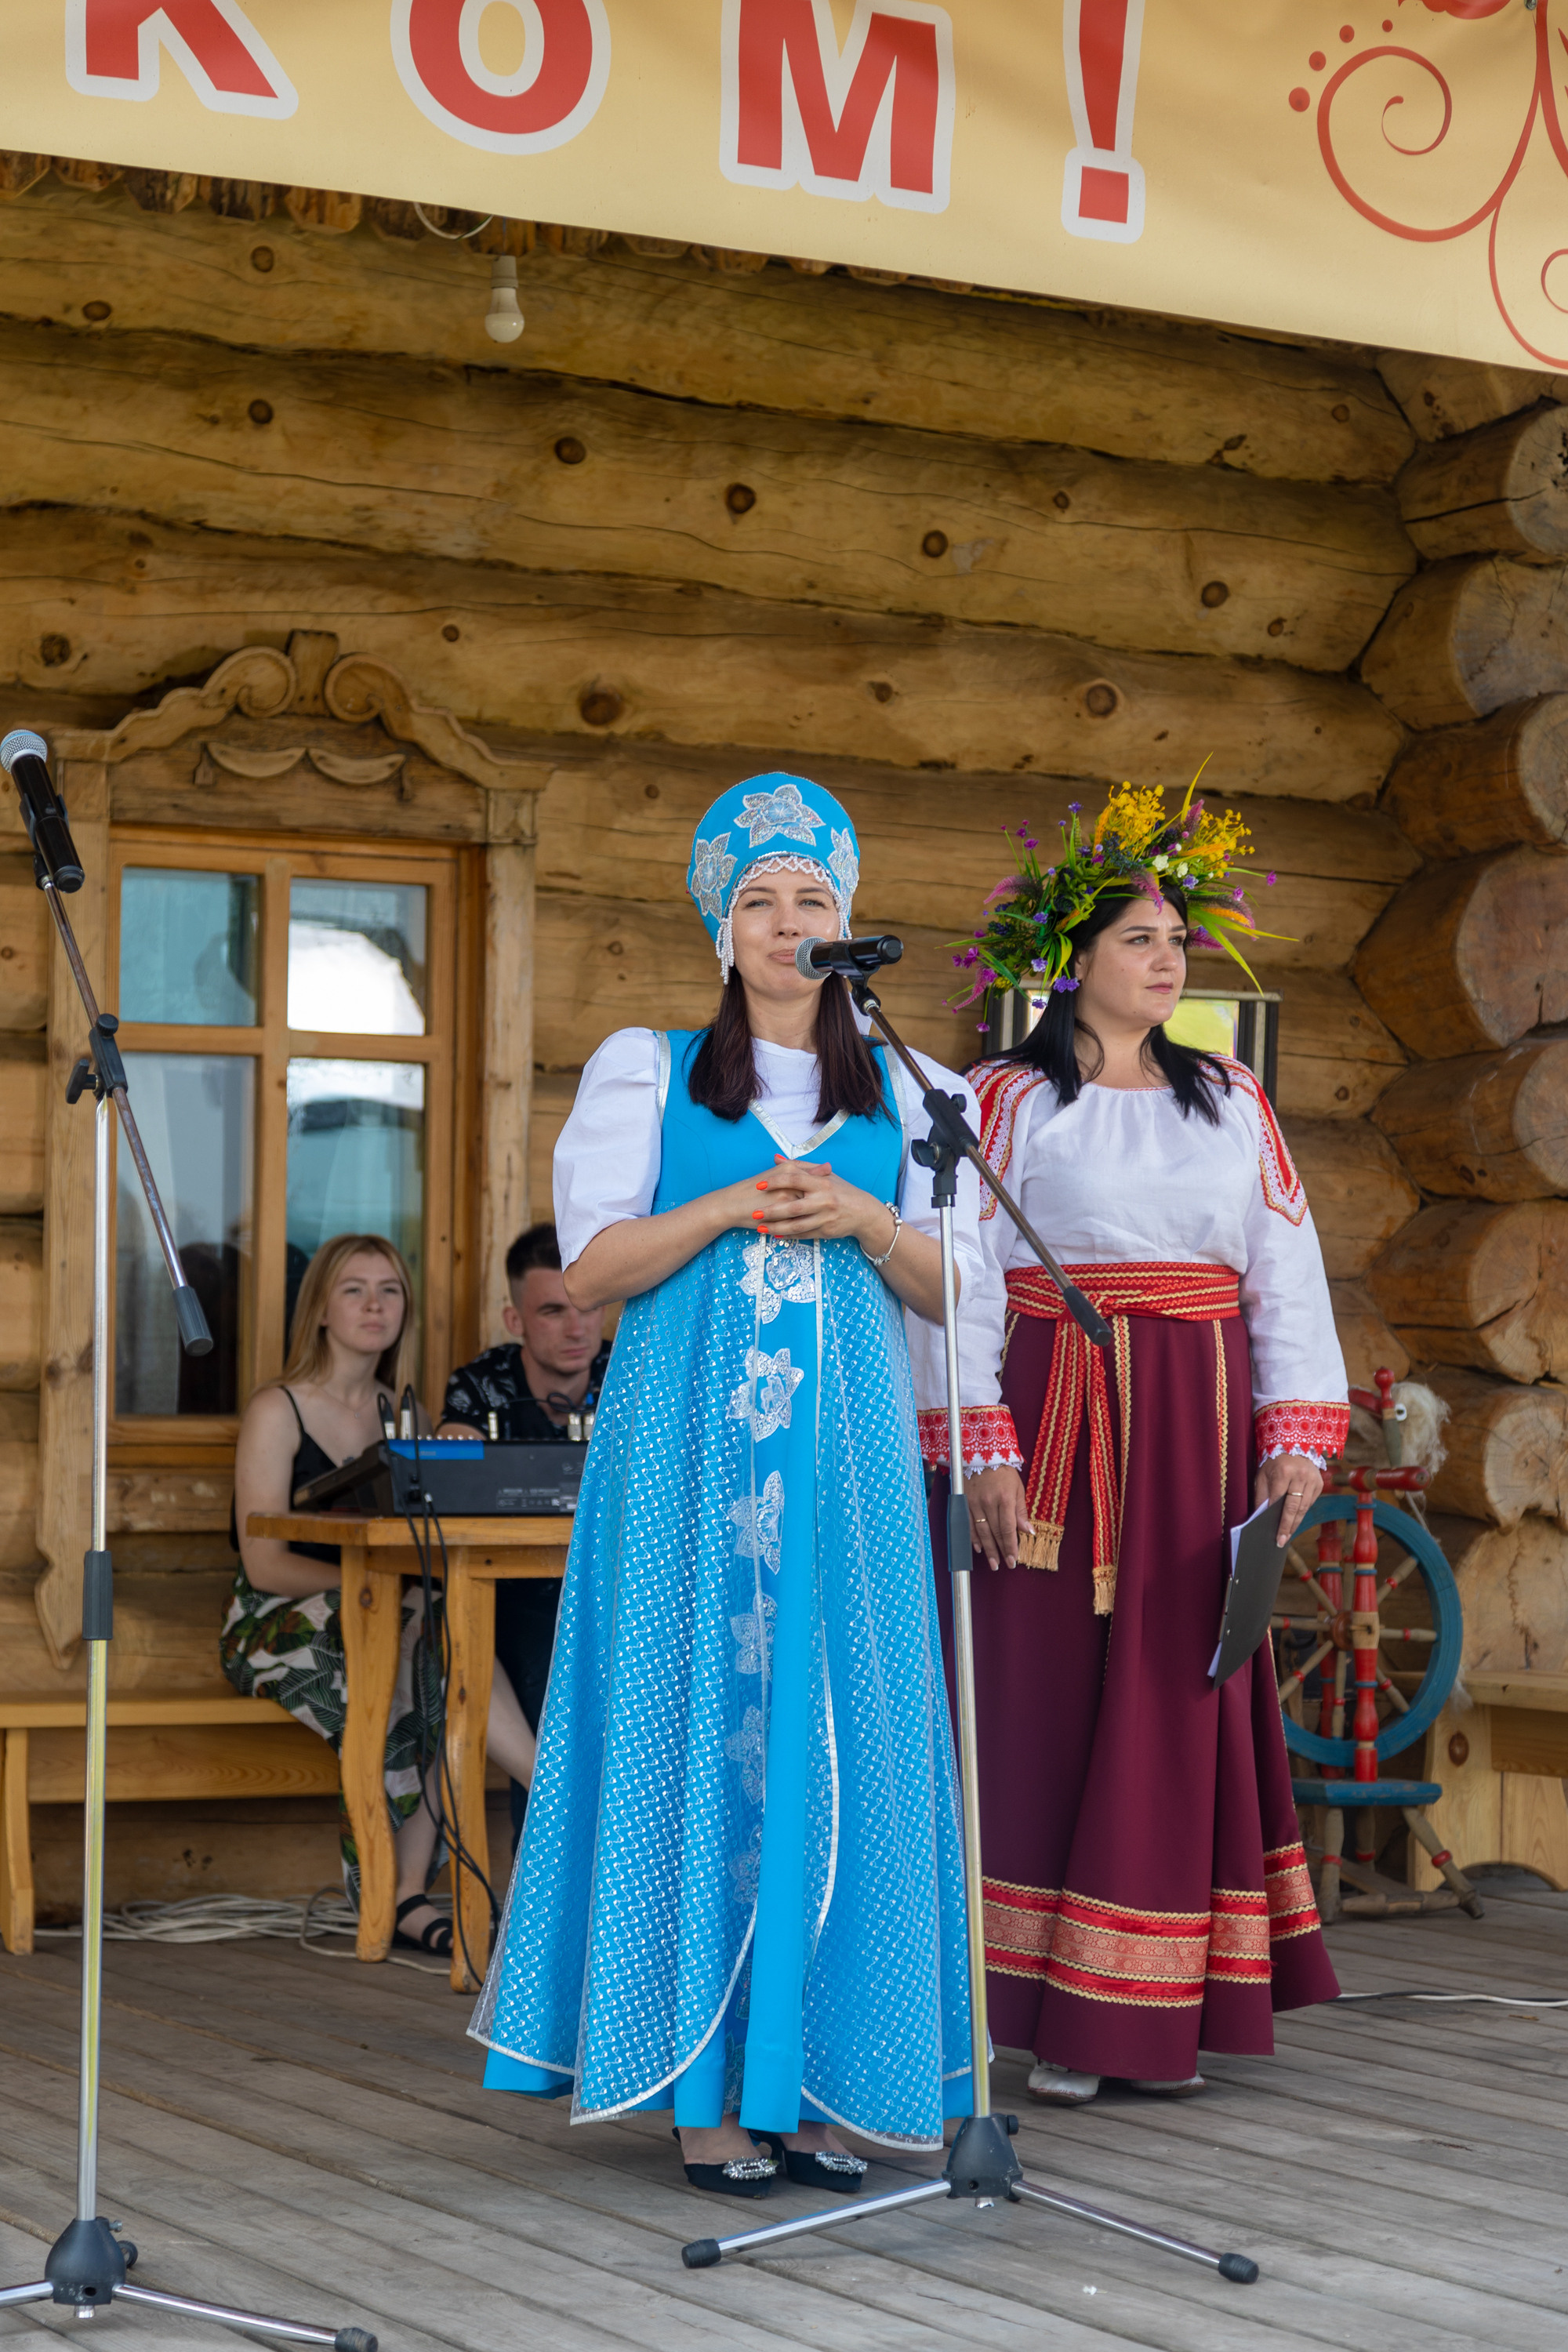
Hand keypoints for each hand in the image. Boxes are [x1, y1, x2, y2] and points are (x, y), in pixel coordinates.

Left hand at [751, 1156, 892, 1250]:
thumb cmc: (841, 1191)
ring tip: (760, 1228)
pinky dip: (789, 1235)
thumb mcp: (825, 1176)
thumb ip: (799, 1167)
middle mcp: (823, 1200)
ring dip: (776, 1227)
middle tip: (754, 1212)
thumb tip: (776, 1158)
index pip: (795, 1179)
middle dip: (772, 1211)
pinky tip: (775, 1234)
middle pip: (793, 1207)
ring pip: (796, 1225)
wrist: (864, 1212)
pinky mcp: (826, 1232)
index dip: (775, 1181)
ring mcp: (825, 1218)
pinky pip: (804, 1235)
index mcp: (821, 1183)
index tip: (759, 1185)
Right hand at [965, 1464, 1031, 1569]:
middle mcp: (989, 1502)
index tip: (1014, 1559)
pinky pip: (969, 1524)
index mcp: (1005, 1498)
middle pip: (995, 1532)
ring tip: (993, 1563)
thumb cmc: (1003, 1472)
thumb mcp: (1017, 1488)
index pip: (1008, 1528)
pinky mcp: (965, 1502)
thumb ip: (1021, 1510)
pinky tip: (979, 1548)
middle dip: (1001, 1551)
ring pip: (982, 1531)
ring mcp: (975, 1503)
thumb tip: (1027, 1531)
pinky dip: (974, 1538)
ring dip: (988, 1549)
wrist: (982, 1456)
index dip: (1011, 1546)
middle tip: (1005, 1565)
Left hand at [1254, 1451, 1323, 1549]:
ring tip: (1287, 1535)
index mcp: (1284, 1472)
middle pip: (1295, 1508)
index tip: (1275, 1535)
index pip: (1280, 1502)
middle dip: (1288, 1526)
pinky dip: (1302, 1513)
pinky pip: (1310, 1502)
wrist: (1293, 1445)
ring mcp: (1313, 1480)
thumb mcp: (1262, 1475)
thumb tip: (1260, 1516)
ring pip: (1304, 1508)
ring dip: (1296, 1523)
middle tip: (1282, 1541)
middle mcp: (1301, 1476)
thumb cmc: (1274, 1462)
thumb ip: (1262, 1495)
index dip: (1277, 1520)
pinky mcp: (1319, 1483)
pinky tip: (1295, 1521)